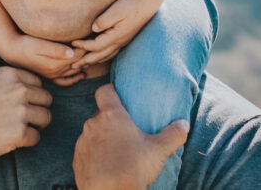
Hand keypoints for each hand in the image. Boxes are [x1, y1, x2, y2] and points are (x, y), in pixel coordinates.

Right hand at [0, 32, 86, 81]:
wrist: (12, 51)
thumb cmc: (25, 44)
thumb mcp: (39, 45)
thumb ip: (55, 49)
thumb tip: (72, 53)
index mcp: (56, 64)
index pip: (78, 55)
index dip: (87, 46)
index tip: (93, 36)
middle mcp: (56, 71)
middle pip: (79, 63)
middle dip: (89, 55)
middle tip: (97, 44)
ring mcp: (53, 75)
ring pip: (75, 71)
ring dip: (84, 64)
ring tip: (92, 55)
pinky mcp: (49, 75)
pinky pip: (65, 81)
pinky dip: (75, 78)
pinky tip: (81, 74)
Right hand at [0, 66, 53, 163]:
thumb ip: (13, 82)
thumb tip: (38, 90)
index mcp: (10, 74)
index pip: (38, 83)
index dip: (30, 96)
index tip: (16, 105)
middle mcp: (18, 89)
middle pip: (47, 99)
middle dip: (37, 110)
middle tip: (19, 119)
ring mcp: (20, 111)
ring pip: (46, 118)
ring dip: (35, 126)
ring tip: (15, 128)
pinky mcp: (19, 133)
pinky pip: (36, 137)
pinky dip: (26, 141)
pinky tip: (9, 139)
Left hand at [70, 0, 158, 68]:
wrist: (147, 2)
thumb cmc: (130, 4)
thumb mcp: (116, 10)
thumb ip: (104, 20)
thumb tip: (93, 28)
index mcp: (115, 36)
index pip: (95, 46)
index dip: (83, 46)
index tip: (72, 43)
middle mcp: (119, 42)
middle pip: (99, 56)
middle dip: (85, 61)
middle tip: (72, 66)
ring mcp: (123, 41)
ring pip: (106, 56)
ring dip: (93, 61)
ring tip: (83, 65)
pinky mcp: (125, 38)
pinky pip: (111, 52)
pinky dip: (102, 57)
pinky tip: (98, 56)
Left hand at [72, 84, 188, 189]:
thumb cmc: (133, 168)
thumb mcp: (159, 150)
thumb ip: (173, 134)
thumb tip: (184, 124)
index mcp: (111, 115)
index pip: (104, 91)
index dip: (111, 92)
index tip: (119, 97)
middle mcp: (93, 124)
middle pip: (100, 115)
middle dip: (110, 121)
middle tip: (125, 132)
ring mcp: (82, 142)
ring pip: (92, 134)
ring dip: (101, 138)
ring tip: (116, 152)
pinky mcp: (77, 160)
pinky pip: (86, 152)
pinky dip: (94, 155)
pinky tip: (106, 166)